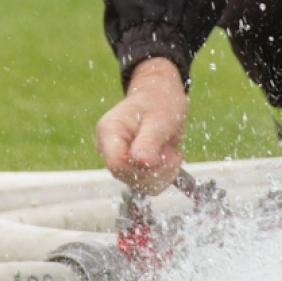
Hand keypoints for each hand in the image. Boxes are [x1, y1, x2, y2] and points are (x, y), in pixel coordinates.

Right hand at [95, 57, 188, 194]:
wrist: (162, 96)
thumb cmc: (159, 101)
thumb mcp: (158, 119)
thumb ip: (149, 142)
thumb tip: (143, 163)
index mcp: (109, 131)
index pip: (117, 164)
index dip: (141, 167)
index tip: (162, 157)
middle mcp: (108, 147)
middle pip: (128, 176)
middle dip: (156, 170)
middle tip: (173, 153)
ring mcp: (119, 158)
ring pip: (138, 184)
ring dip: (162, 174)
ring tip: (171, 153)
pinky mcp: (131, 166)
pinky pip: (146, 184)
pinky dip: (163, 176)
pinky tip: (169, 159)